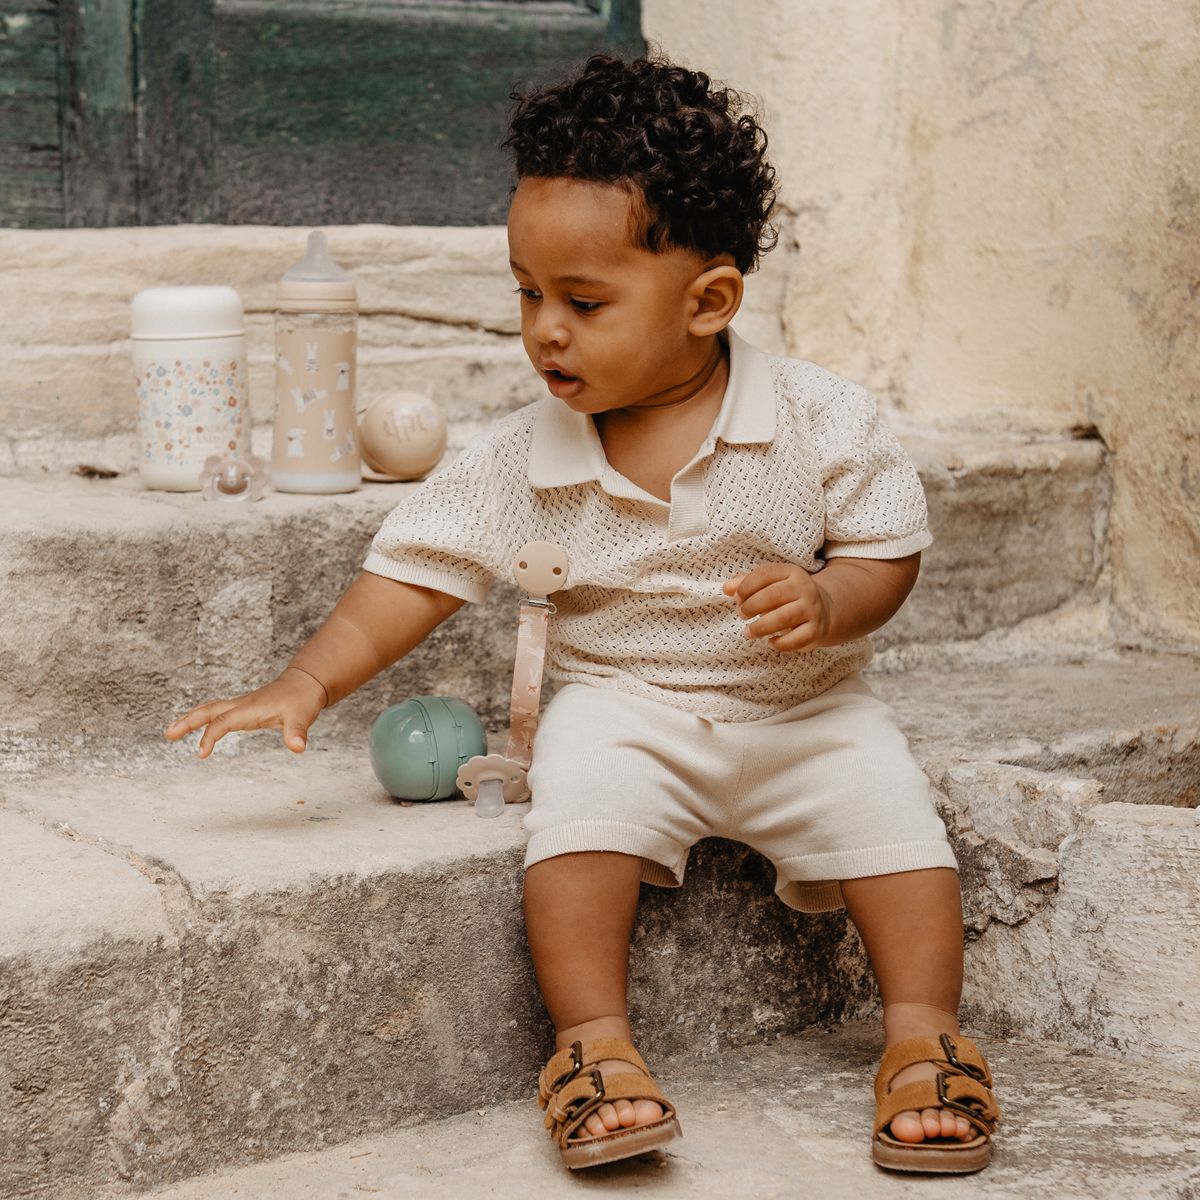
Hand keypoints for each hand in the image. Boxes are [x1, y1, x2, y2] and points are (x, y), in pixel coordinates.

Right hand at [163, 667, 326, 758]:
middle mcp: (242, 705)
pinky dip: (205, 720)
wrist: (306, 683)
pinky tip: (200, 728)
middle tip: (167, 734)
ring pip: (211, 710)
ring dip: (191, 719)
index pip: (223, 722)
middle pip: (208, 710)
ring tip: (171, 732)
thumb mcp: (302, 717)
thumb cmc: (303, 700)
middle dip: (187, 721)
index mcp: (250, 709)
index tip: (201, 754)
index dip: (210, 736)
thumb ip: (297, 733)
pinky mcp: (245, 708)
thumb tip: (298, 748)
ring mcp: (242, 705)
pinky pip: (219, 713)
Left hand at [723, 563, 831, 651]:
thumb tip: (726, 588)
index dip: (746, 586)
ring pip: (784, 618)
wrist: (824, 610)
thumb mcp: (769, 584)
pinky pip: (796, 639)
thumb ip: (746, 583)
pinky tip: (770, 642)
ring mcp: (812, 609)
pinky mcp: (815, 630)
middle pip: (773, 595)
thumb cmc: (787, 596)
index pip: (766, 573)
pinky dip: (780, 643)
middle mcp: (804, 588)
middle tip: (741, 614)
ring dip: (761, 627)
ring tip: (749, 632)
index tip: (737, 598)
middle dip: (751, 606)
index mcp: (792, 572)